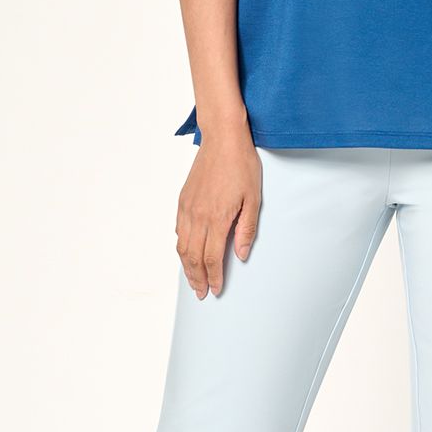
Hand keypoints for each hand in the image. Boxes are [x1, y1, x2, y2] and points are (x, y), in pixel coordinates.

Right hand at [176, 132, 261, 296]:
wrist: (222, 139)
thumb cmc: (241, 165)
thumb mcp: (253, 199)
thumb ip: (246, 229)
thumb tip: (241, 254)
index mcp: (216, 218)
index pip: (211, 258)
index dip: (214, 277)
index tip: (216, 289)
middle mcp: (197, 216)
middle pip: (193, 257)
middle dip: (197, 278)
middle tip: (202, 292)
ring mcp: (187, 207)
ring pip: (182, 246)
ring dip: (186, 266)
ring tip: (192, 279)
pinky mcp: (183, 200)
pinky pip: (178, 230)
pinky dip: (181, 247)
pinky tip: (185, 253)